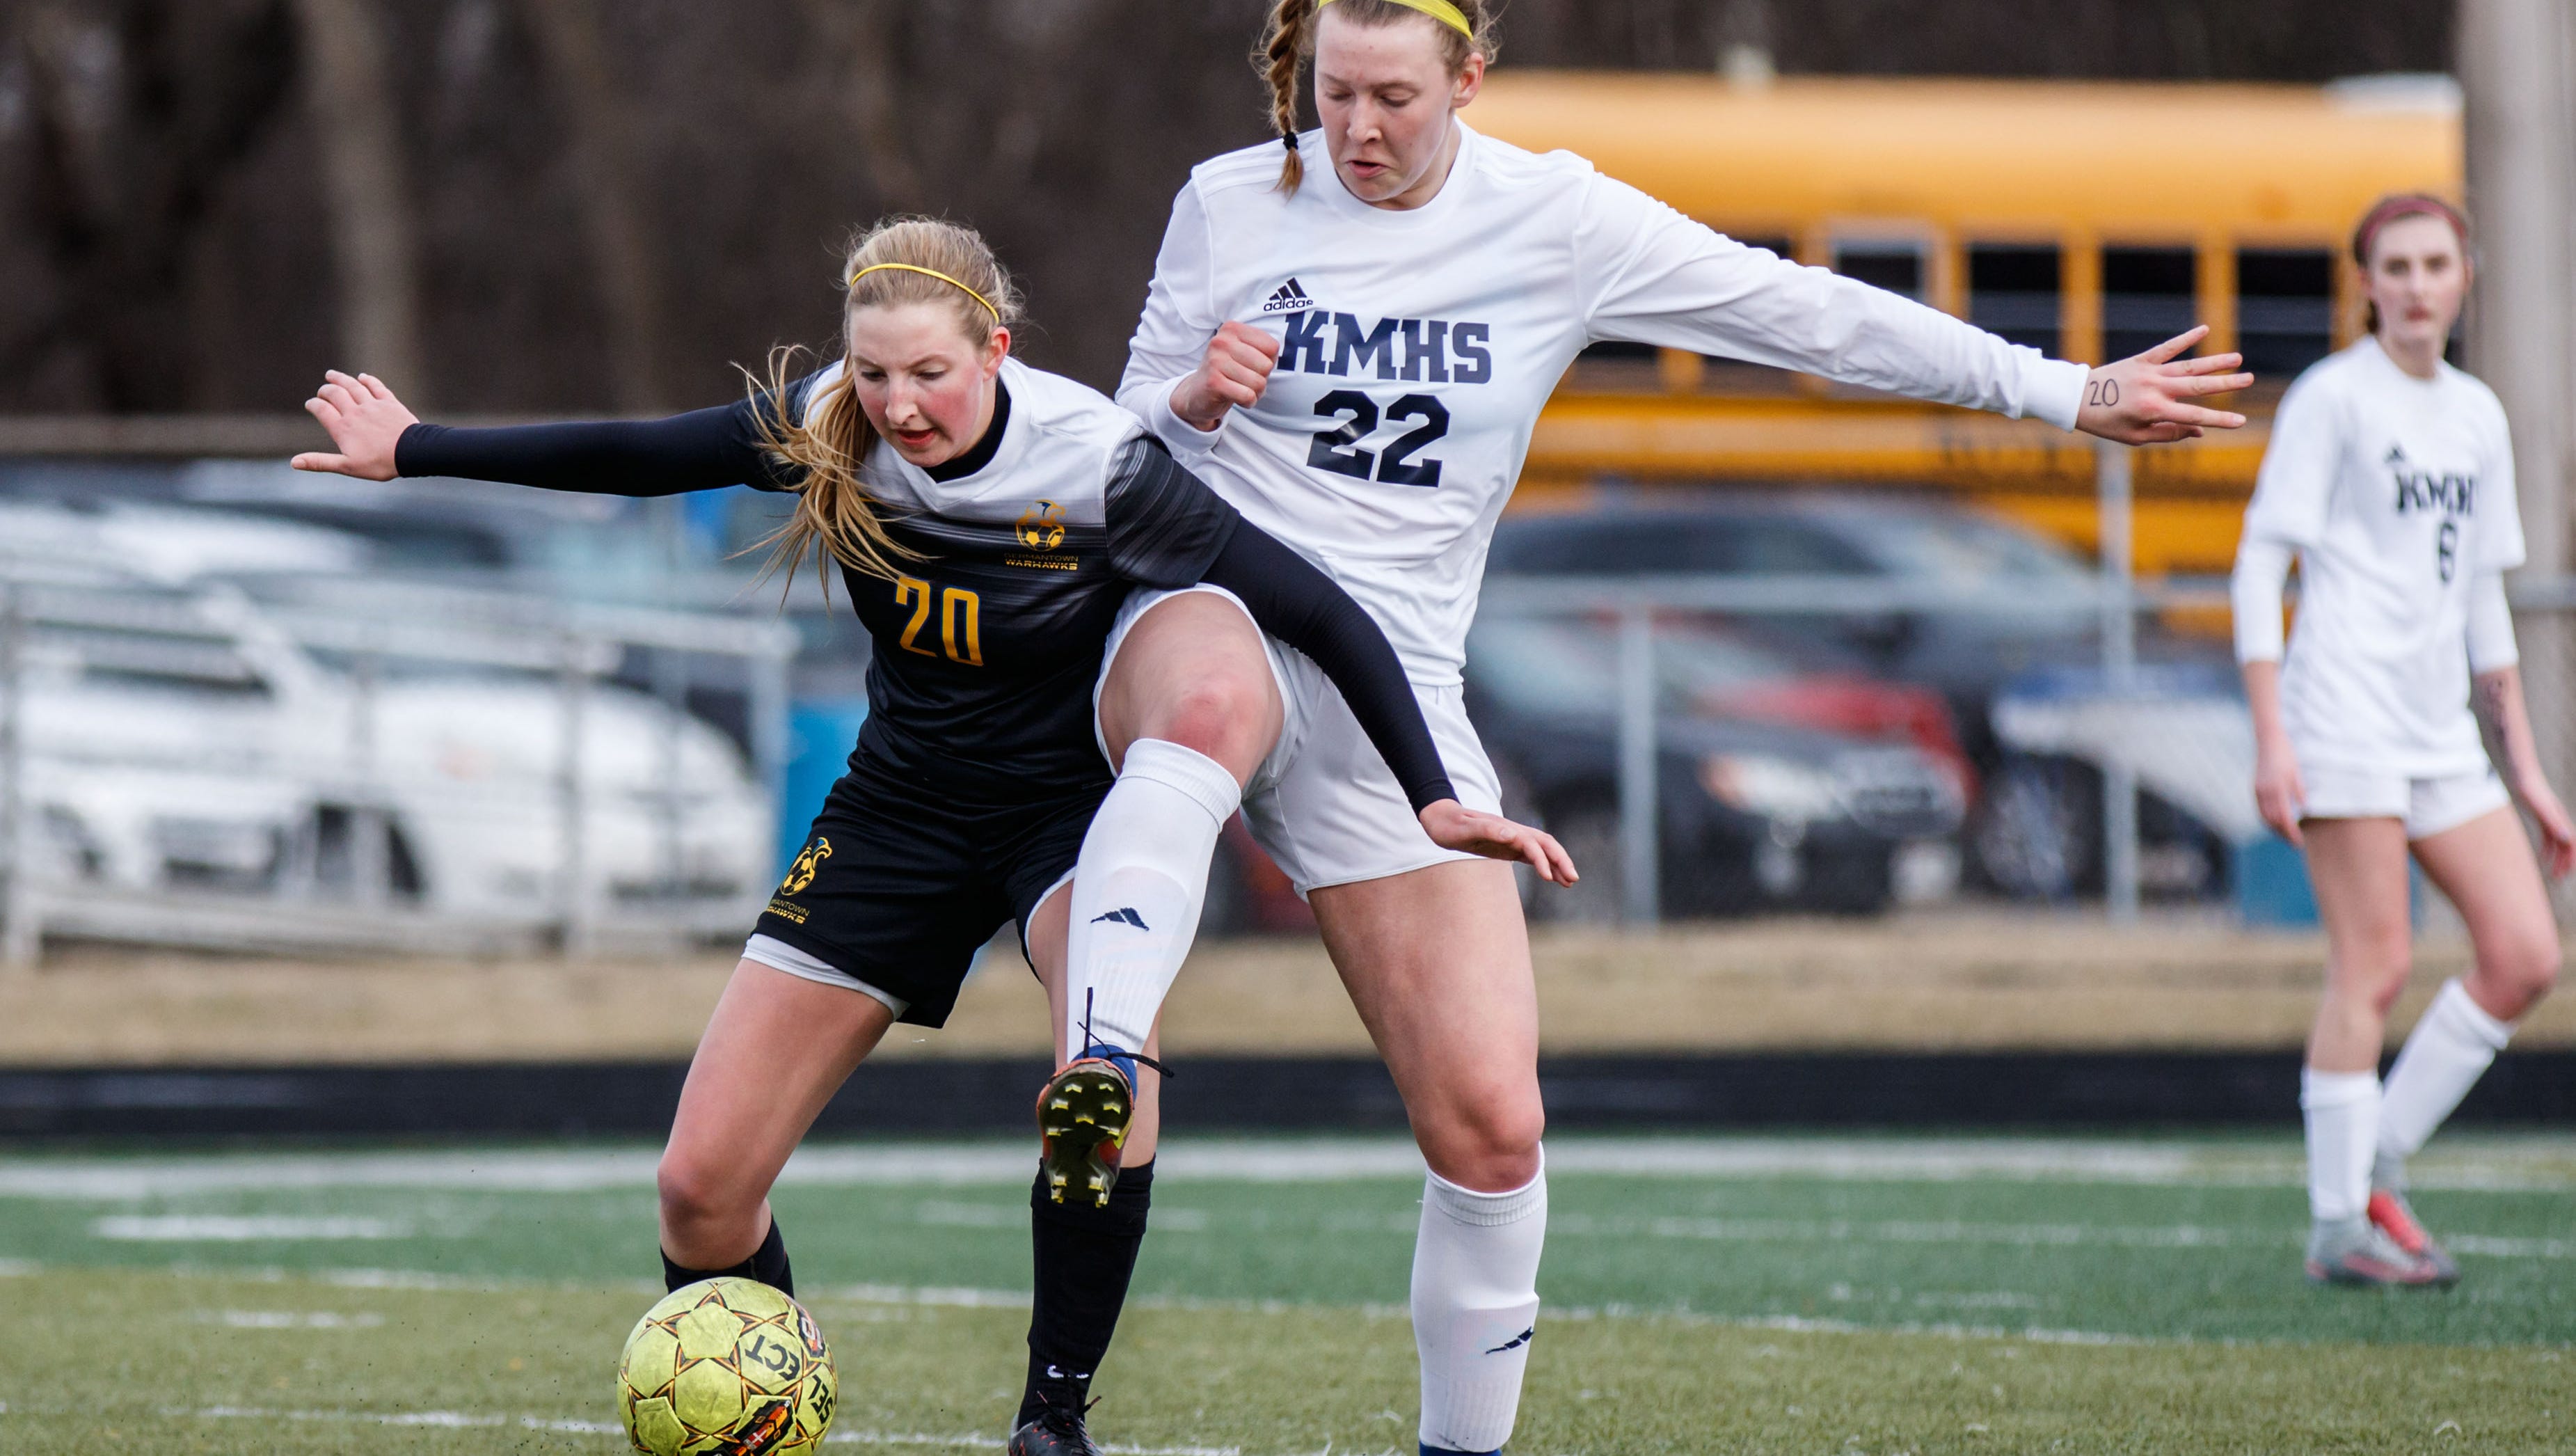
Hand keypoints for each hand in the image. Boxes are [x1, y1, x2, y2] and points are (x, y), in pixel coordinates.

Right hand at [291, 370, 416, 479]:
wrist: (412, 453)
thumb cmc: (379, 463)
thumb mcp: (347, 467)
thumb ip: (320, 462)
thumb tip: (294, 463)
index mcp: (343, 428)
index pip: (321, 410)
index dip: (313, 405)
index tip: (311, 404)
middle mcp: (355, 412)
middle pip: (335, 394)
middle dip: (325, 390)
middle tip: (322, 390)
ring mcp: (373, 405)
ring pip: (353, 386)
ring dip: (341, 379)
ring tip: (331, 374)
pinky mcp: (390, 403)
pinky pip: (376, 387)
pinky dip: (368, 380)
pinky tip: (362, 377)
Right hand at [1168, 321, 1280, 431]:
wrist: (1198, 393)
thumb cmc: (1229, 371)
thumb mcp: (1247, 353)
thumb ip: (1265, 351)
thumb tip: (1271, 361)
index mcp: (1232, 329)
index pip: (1272, 347)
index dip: (1268, 361)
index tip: (1251, 365)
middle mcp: (1222, 341)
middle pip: (1267, 365)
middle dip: (1261, 379)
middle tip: (1244, 380)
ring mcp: (1215, 361)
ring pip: (1258, 382)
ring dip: (1255, 392)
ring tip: (1240, 389)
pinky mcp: (1214, 382)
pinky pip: (1248, 396)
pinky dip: (1247, 402)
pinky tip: (1235, 398)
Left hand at [1420, 799, 1577, 885]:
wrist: (1441, 819)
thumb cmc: (1450, 825)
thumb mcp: (1464, 829)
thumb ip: (1486, 830)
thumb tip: (1511, 834)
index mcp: (1506, 828)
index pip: (1531, 843)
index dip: (1541, 859)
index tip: (1548, 878)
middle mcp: (1513, 832)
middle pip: (1545, 844)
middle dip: (1561, 860)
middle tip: (1573, 880)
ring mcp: (1512, 839)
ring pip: (1542, 850)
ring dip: (1557, 864)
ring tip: (1570, 883)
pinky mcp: (1508, 846)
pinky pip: (1532, 856)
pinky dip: (1545, 866)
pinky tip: (1552, 878)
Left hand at [2076, 327, 2252, 444]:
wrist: (2077, 399)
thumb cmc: (2106, 422)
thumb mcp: (2134, 437)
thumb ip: (2167, 434)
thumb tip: (2198, 430)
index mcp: (2153, 411)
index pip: (2194, 416)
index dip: (2219, 420)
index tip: (2241, 422)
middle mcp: (2155, 389)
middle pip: (2197, 387)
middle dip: (2226, 384)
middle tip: (2249, 379)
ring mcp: (2149, 372)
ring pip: (2188, 366)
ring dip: (2214, 362)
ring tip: (2238, 358)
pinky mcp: (2141, 360)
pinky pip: (2167, 348)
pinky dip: (2186, 338)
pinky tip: (2205, 329)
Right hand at [2252, 735, 2306, 847]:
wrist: (2269, 741)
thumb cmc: (2287, 755)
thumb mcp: (2296, 773)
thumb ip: (2298, 792)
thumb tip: (2303, 809)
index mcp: (2277, 789)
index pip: (2284, 818)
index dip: (2291, 832)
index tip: (2300, 841)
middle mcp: (2264, 792)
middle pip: (2272, 821)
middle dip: (2283, 834)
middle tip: (2295, 842)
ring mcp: (2258, 791)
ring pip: (2264, 817)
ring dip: (2275, 828)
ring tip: (2287, 835)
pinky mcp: (2255, 789)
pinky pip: (2261, 809)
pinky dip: (2268, 819)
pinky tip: (2277, 822)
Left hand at [2515, 778, 2575, 878]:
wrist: (2522, 774)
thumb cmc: (2530, 790)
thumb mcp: (2540, 809)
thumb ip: (2553, 823)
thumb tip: (2567, 840)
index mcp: (2560, 821)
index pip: (2571, 845)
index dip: (2570, 859)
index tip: (2565, 873)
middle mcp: (2559, 821)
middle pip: (2566, 846)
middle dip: (2564, 863)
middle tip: (2557, 878)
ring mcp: (2551, 819)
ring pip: (2558, 844)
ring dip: (2557, 858)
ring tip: (2551, 873)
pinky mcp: (2542, 817)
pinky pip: (2548, 838)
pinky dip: (2547, 849)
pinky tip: (2541, 858)